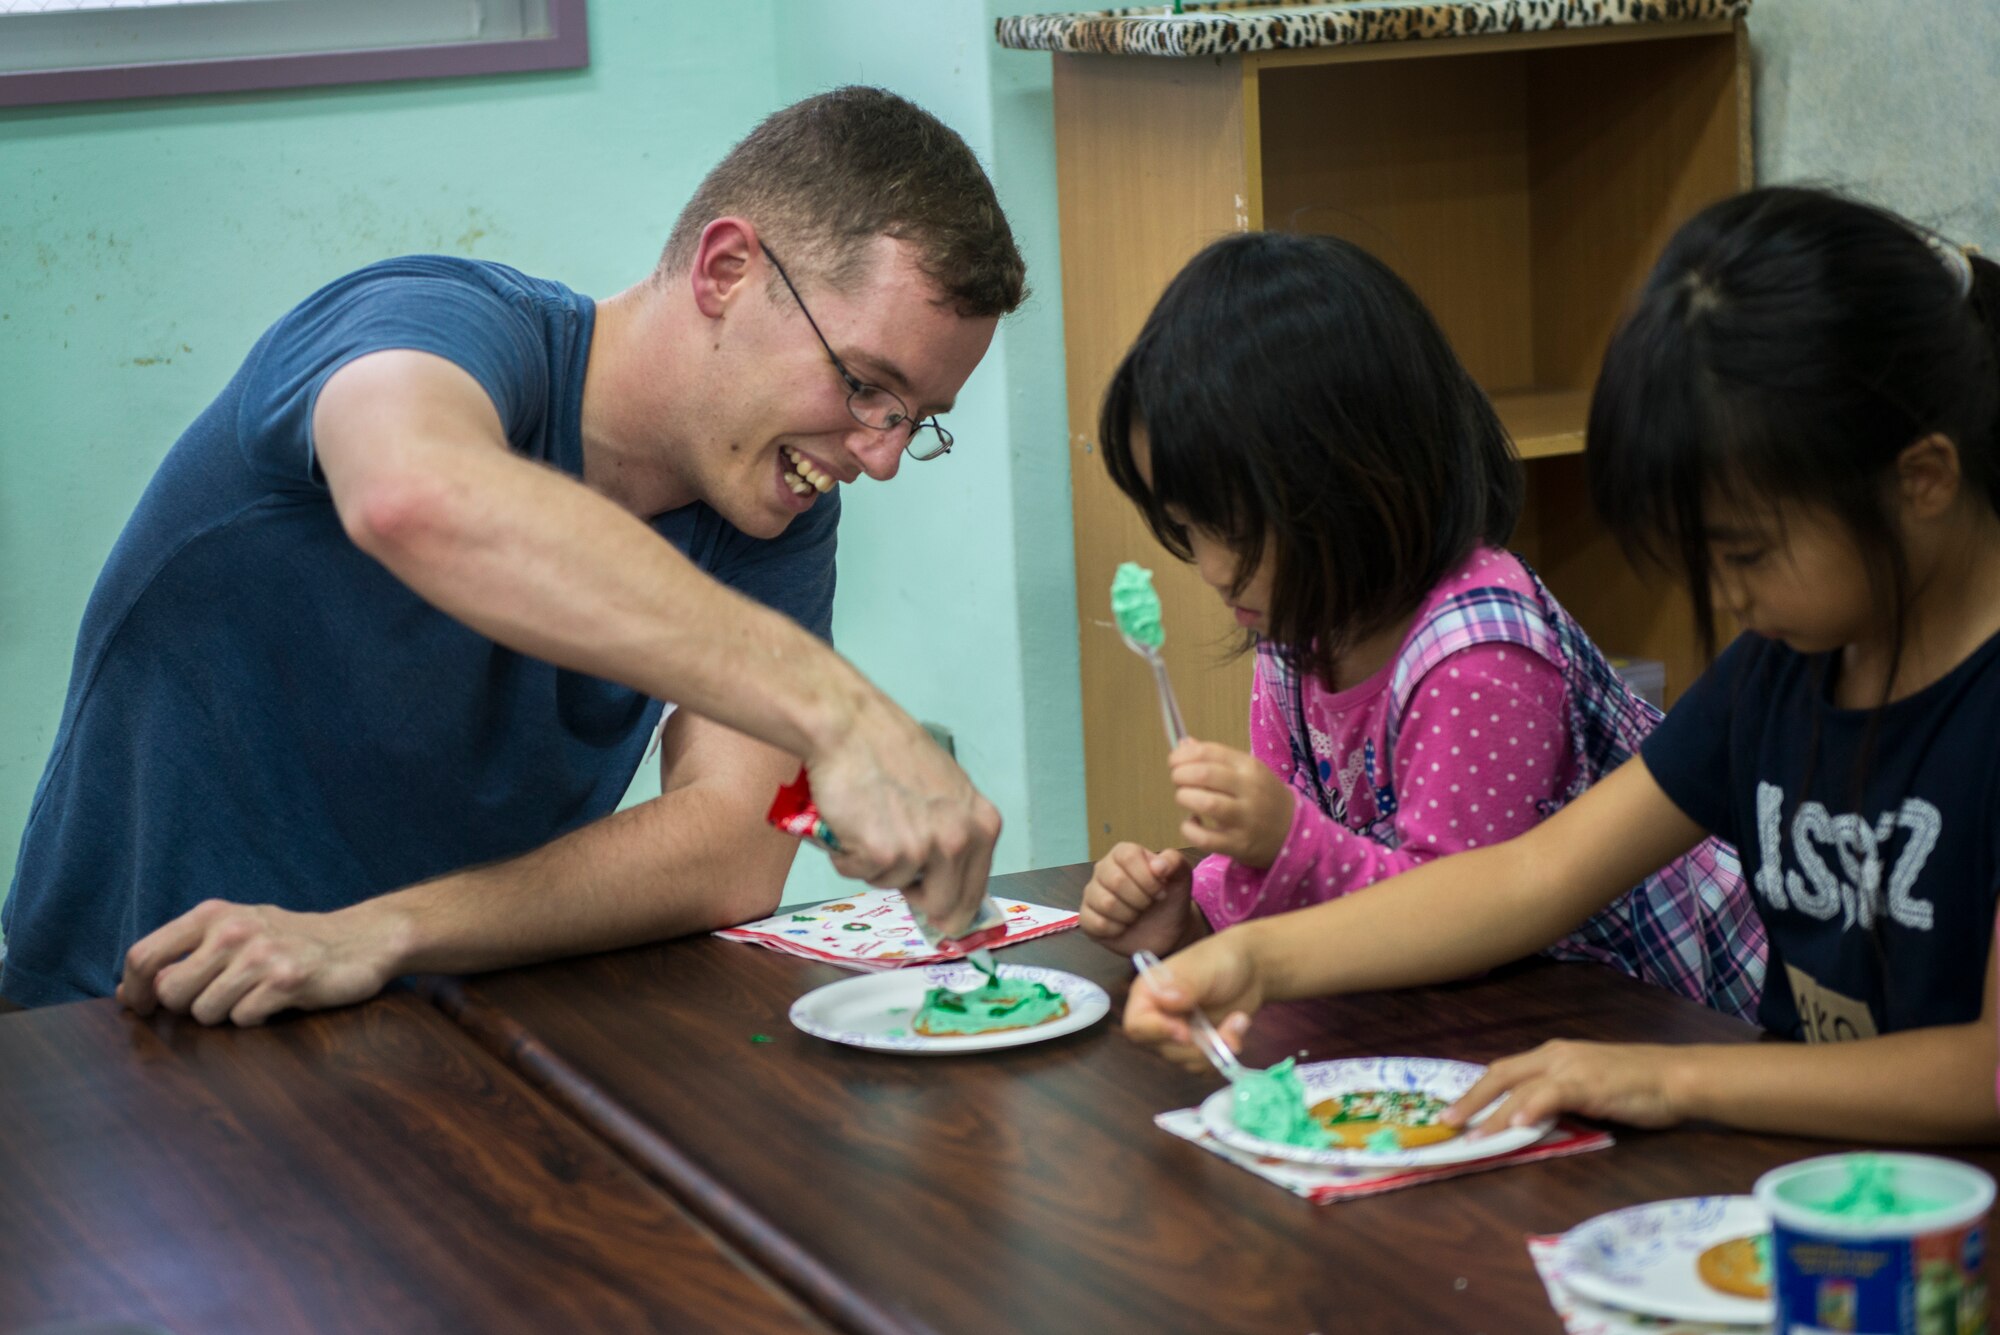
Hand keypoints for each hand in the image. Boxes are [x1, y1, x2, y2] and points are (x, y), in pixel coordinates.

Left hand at [118, 899, 400, 1026]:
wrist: (362, 940)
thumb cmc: (290, 940)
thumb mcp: (235, 929)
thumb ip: (183, 953)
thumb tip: (127, 991)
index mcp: (213, 914)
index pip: (144, 956)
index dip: (137, 990)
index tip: (144, 1008)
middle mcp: (233, 930)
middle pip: (171, 992)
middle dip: (188, 1007)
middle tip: (219, 997)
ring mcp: (261, 955)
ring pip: (205, 1012)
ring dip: (225, 1015)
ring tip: (253, 996)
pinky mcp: (287, 981)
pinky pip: (243, 1019)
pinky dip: (257, 1018)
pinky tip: (277, 1002)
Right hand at [807, 697, 1000, 937]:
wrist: (848, 726)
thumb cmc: (889, 751)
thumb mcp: (944, 792)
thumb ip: (953, 834)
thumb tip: (950, 884)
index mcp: (983, 825)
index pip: (975, 893)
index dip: (953, 909)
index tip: (942, 922)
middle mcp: (960, 840)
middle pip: (944, 908)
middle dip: (915, 895)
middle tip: (891, 857)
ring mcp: (923, 849)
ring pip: (894, 886)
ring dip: (874, 861)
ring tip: (868, 817)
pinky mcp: (883, 854)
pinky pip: (859, 874)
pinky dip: (846, 854)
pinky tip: (850, 818)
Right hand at [1081, 844, 1206, 957]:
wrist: (1165, 930)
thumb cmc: (1170, 899)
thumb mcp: (1181, 877)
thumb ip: (1174, 862)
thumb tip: (1158, 865)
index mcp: (1123, 853)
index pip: (1128, 857)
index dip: (1148, 878)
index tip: (1160, 892)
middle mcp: (1103, 869)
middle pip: (1116, 881)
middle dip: (1141, 899)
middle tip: (1149, 905)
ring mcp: (1092, 893)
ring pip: (1106, 903)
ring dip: (1130, 915)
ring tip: (1137, 915)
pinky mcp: (1086, 917)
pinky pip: (1096, 923)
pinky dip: (1116, 930)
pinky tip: (1124, 927)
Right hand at [1121, 928, 1265, 1072]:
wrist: (1251, 969)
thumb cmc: (1222, 960)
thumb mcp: (1205, 967)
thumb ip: (1185, 983)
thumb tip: (1164, 999)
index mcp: (1149, 993)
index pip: (1137, 1025)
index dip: (1158, 1033)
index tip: (1185, 1032)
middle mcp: (1158, 1017)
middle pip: (1163, 1049)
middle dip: (1196, 1046)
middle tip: (1224, 1031)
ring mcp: (1179, 1034)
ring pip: (1186, 1061)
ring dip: (1216, 1049)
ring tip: (1238, 1021)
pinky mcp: (1198, 1046)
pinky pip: (1204, 1066)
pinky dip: (1225, 1053)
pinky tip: (1238, 1027)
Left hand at [1169, 739, 1293, 868]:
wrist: (1293, 832)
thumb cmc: (1264, 797)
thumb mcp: (1247, 772)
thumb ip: (1216, 758)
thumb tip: (1184, 745)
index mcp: (1250, 767)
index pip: (1210, 752)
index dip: (1184, 756)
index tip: (1174, 761)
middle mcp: (1249, 790)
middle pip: (1205, 775)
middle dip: (1181, 774)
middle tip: (1177, 779)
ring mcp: (1245, 819)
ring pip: (1206, 803)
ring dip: (1184, 797)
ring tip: (1183, 797)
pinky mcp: (1239, 845)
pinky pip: (1205, 838)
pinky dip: (1189, 830)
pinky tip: (1191, 824)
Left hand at [1445, 1040, 1688, 1133]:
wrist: (1676, 1077)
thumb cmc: (1636, 1086)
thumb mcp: (1587, 1091)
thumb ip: (1558, 1101)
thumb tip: (1528, 1122)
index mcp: (1553, 1056)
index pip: (1504, 1071)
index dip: (1476, 1091)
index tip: (1454, 1112)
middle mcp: (1555, 1055)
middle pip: (1500, 1074)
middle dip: (1470, 1099)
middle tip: (1445, 1124)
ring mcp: (1571, 1067)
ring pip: (1520, 1087)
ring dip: (1493, 1113)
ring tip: (1473, 1136)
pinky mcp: (1589, 1083)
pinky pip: (1553, 1094)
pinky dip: (1533, 1107)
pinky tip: (1519, 1123)